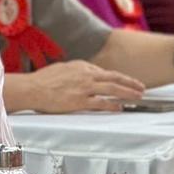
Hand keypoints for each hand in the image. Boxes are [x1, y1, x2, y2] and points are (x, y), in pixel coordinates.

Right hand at [10, 61, 146, 113]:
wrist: (32, 88)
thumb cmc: (43, 80)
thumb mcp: (63, 69)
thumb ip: (77, 72)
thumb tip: (86, 76)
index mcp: (82, 66)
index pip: (105, 72)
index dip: (119, 77)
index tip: (127, 81)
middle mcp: (86, 75)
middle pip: (114, 78)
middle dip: (130, 83)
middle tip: (141, 87)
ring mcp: (84, 88)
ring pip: (112, 89)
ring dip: (128, 93)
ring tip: (138, 97)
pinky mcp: (80, 101)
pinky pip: (101, 103)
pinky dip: (113, 105)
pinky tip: (120, 108)